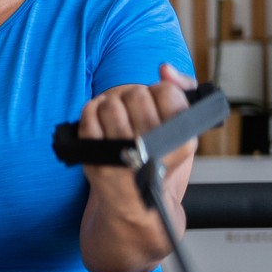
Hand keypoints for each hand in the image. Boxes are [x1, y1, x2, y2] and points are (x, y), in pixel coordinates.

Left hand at [79, 62, 196, 210]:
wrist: (137, 202)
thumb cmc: (161, 157)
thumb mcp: (183, 128)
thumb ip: (183, 90)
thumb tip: (165, 68)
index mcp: (181, 140)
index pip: (167, 92)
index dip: (160, 91)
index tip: (158, 101)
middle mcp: (152, 148)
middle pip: (136, 95)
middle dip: (134, 96)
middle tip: (135, 108)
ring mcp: (121, 155)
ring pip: (111, 104)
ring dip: (112, 103)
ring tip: (118, 114)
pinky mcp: (95, 159)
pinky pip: (88, 116)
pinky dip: (92, 110)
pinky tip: (101, 118)